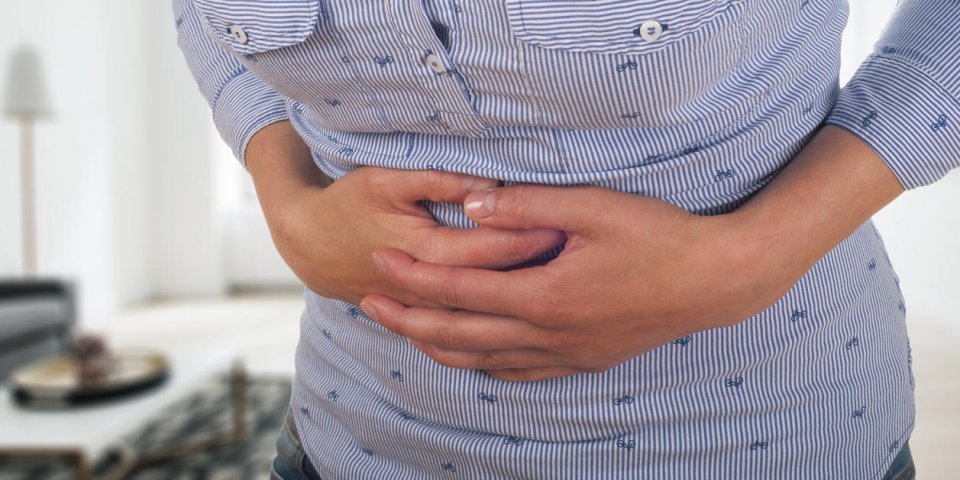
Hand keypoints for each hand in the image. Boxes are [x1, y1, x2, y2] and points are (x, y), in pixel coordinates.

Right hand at [270, 168, 567, 305]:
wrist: (311, 243)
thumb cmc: (350, 202)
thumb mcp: (386, 179)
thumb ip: (439, 181)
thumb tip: (485, 184)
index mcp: (423, 249)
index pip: (489, 248)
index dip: (527, 235)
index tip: (564, 225)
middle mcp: (428, 289)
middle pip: (494, 286)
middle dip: (535, 271)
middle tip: (577, 257)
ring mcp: (426, 311)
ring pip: (484, 316)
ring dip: (522, 304)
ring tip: (563, 289)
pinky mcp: (426, 319)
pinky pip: (467, 338)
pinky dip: (499, 331)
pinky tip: (527, 324)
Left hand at [361, 185, 784, 380]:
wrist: (716, 281)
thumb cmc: (659, 237)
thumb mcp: (595, 206)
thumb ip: (528, 205)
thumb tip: (472, 203)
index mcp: (545, 295)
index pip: (461, 290)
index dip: (415, 277)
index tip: (380, 263)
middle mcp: (549, 333)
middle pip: (461, 334)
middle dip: (410, 319)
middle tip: (370, 304)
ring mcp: (568, 353)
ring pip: (486, 360)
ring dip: (440, 347)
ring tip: (406, 333)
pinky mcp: (586, 360)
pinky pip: (523, 373)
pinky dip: (487, 366)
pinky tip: (474, 361)